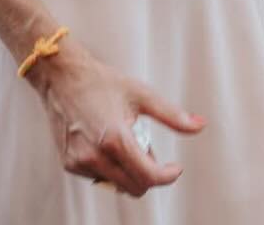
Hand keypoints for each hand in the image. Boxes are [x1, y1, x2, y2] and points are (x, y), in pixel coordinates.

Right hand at [31, 39, 204, 195]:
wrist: (62, 77)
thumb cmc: (102, 82)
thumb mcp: (141, 94)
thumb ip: (172, 115)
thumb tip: (200, 125)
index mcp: (115, 138)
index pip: (148, 176)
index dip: (167, 176)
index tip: (175, 168)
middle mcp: (95, 156)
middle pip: (134, 187)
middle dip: (148, 173)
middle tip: (145, 144)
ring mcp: (80, 163)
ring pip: (116, 184)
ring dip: (127, 170)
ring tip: (123, 138)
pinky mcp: (69, 164)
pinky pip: (99, 177)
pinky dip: (109, 167)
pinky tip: (104, 142)